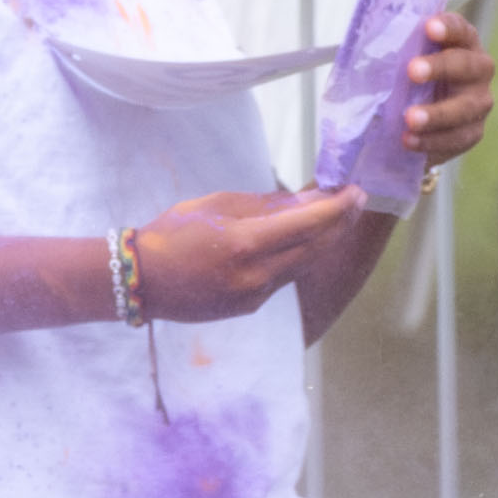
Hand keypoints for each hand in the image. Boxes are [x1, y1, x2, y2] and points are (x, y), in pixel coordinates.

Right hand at [125, 184, 365, 322]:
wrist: (142, 282)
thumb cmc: (172, 234)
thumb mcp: (216, 206)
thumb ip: (264, 204)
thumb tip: (307, 199)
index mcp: (245, 245)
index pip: (309, 224)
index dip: (338, 207)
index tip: (355, 190)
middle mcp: (257, 276)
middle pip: (317, 248)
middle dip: (340, 222)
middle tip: (354, 199)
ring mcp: (256, 296)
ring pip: (303, 264)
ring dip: (322, 239)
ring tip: (332, 214)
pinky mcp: (252, 307)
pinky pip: (284, 276)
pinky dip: (297, 255)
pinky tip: (298, 238)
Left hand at [396, 10, 496, 169]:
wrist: (423, 119)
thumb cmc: (411, 79)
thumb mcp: (404, 62)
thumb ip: (396, 54)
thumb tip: (365, 54)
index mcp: (463, 43)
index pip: (460, 29)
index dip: (447, 27)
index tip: (429, 27)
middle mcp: (478, 69)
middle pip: (466, 65)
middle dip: (439, 67)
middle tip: (413, 71)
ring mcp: (479, 102)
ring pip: (464, 108)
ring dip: (436, 114)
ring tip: (410, 119)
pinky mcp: (473, 132)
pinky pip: (456, 138)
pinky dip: (432, 140)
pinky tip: (410, 139)